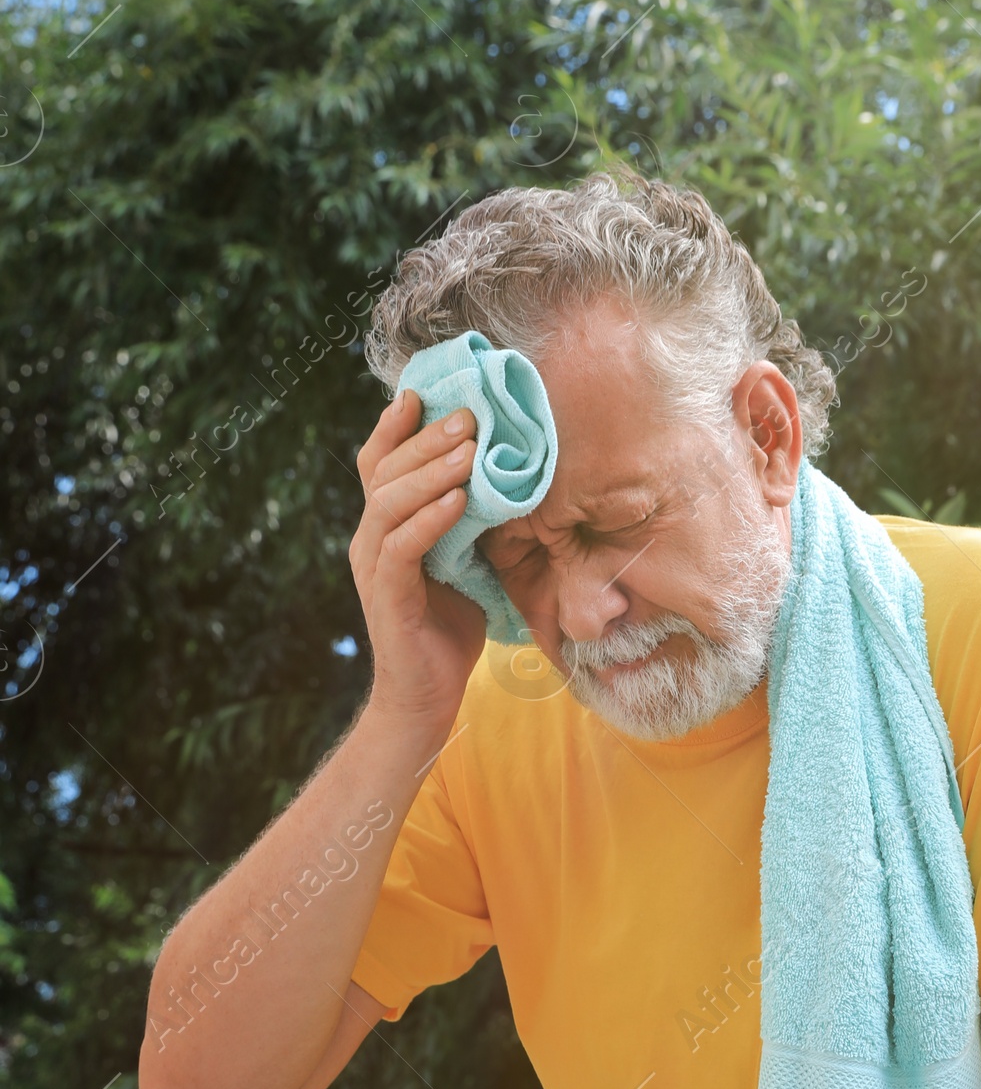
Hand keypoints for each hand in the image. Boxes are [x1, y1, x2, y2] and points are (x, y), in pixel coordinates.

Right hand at [351, 390, 486, 732]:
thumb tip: (503, 478)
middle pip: (385, 472)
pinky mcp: (388, 597)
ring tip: (469, 449)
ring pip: (390, 502)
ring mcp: (374, 568)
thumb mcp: (464, 562)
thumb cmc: (449, 628)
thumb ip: (468, 523)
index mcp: (384, 528)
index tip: (425, 392)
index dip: (396, 426)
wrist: (427, 695)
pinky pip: (403, 547)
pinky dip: (431, 519)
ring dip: (431, 471)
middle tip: (468, 414)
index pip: (379, 463)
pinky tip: (460, 500)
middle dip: (426, 438)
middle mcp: (370, 540)